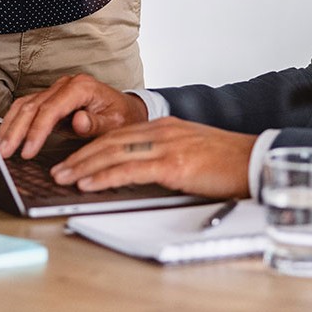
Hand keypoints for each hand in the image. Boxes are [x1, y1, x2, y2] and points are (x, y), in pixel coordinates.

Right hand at [0, 73, 145, 159]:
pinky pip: (26, 107)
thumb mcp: (115, 123)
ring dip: (10, 126)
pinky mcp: (50, 99)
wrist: (126, 109)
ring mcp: (56, 90)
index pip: (52, 108)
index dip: (37, 130)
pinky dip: (14, 122)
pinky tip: (5, 137)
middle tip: (4, 153)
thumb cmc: (122, 117)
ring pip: (25, 105)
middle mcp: (66, 85)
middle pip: (33, 105)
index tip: (28, 151)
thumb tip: (78, 121)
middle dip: (17, 130)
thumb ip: (97, 124)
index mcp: (81, 87)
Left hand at [50, 117, 255, 199]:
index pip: (119, 134)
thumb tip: (141, 172)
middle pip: (110, 141)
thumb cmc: (226, 162)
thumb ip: (165, 156)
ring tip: (64, 178)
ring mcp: (166, 145)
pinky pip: (130, 169)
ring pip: (114, 153)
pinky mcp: (173, 164)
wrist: (253, 160)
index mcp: (164, 127)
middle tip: (58, 169)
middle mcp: (161, 131)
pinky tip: (89, 184)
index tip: (73, 159)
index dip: (92, 146)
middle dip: (80, 156)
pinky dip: (105, 176)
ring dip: (84, 167)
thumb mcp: (190, 152)